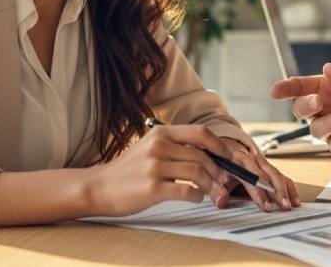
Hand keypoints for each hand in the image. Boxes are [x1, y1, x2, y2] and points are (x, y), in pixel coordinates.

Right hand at [83, 124, 231, 216]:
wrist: (100, 187)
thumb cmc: (129, 170)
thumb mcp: (151, 147)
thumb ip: (176, 146)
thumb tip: (210, 154)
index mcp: (161, 133)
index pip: (201, 133)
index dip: (220, 146)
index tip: (230, 158)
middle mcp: (159, 146)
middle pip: (202, 156)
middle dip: (220, 171)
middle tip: (226, 182)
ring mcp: (154, 166)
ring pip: (197, 173)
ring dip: (211, 185)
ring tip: (214, 193)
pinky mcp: (152, 188)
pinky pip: (186, 191)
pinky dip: (197, 196)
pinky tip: (195, 198)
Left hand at [216, 138, 300, 211]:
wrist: (225, 153)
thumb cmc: (221, 168)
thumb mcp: (215, 177)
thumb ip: (216, 191)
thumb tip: (221, 202)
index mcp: (238, 159)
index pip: (252, 177)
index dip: (260, 193)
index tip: (266, 207)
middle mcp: (254, 159)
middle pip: (270, 175)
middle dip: (278, 192)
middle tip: (283, 206)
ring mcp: (264, 163)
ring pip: (278, 175)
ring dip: (285, 192)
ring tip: (289, 206)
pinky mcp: (270, 168)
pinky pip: (284, 177)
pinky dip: (290, 189)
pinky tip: (295, 201)